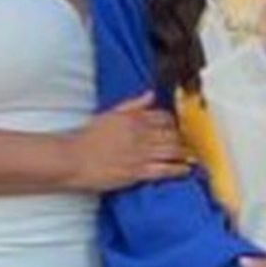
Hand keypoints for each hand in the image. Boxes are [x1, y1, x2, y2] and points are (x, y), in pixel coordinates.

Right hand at [65, 91, 188, 191]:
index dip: (173, 123)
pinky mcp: (137, 172)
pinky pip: (164, 169)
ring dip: (184, 154)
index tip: (176, 128)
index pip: (163, 117)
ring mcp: (140, 154)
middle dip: (182, 139)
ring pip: (172, 150)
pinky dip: (178, 169)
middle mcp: (140, 134)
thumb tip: (151, 94)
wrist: (74, 158)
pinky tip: (186, 170)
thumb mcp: (110, 113)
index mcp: (133, 118)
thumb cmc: (88, 137)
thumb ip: (133, 104)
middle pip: (171, 134)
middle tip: (187, 144)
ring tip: (191, 157)